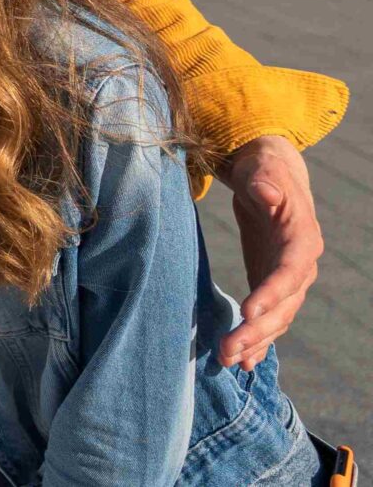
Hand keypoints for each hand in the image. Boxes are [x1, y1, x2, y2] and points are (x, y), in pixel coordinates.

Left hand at [219, 134, 320, 368]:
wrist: (269, 176)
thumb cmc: (263, 168)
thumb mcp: (263, 168)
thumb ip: (264, 181)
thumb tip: (266, 191)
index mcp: (302, 237)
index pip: (291, 270)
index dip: (273, 292)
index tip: (249, 311)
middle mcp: (301, 264)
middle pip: (284, 304)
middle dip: (258, 329)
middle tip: (228, 350)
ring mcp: (288, 278)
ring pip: (277, 317)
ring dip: (254, 341)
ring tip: (228, 361)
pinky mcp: (272, 284)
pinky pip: (268, 317)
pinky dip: (257, 339)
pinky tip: (243, 361)